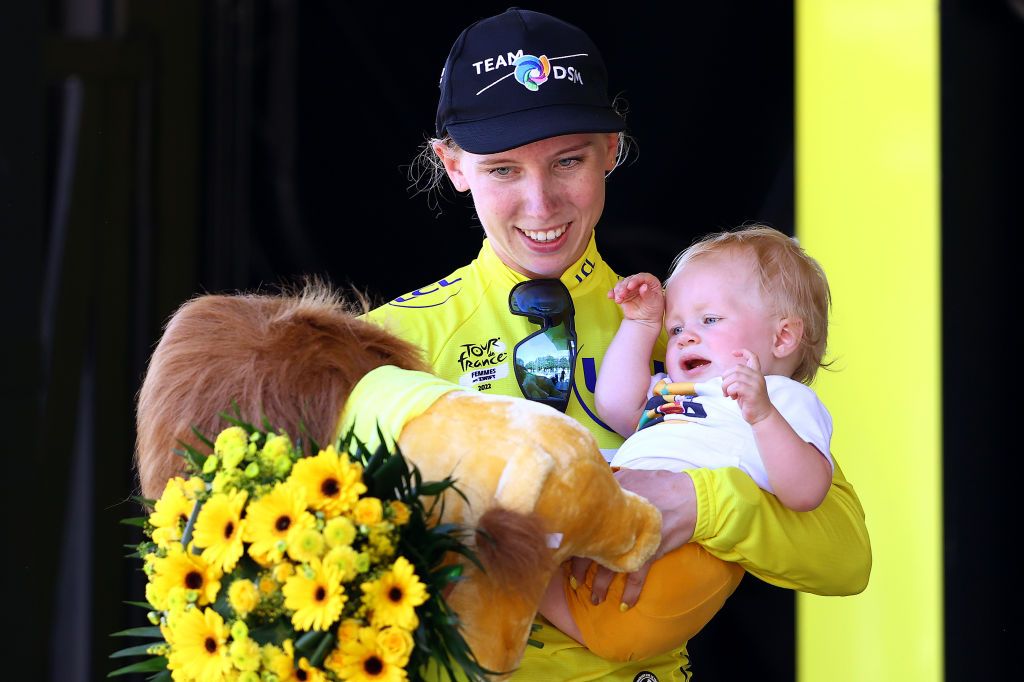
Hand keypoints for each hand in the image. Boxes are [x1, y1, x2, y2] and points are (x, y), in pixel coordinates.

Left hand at [570, 469, 696, 606]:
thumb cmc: (662, 483)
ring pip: (611, 567)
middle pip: (592, 547)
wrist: (693, 496)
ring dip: (601, 585)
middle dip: (580, 568)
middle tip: (572, 582)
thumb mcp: (633, 474)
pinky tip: (624, 606)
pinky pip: (638, 577)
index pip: (583, 522)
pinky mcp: (652, 551)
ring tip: (594, 598)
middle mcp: (619, 522)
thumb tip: (592, 478)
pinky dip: (631, 593)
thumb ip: (612, 478)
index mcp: (611, 501)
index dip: (571, 538)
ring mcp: (635, 539)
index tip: (563, 549)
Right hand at [607, 273, 663, 325]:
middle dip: (624, 286)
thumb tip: (644, 287)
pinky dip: (613, 293)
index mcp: (651, 282)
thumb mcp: (653, 303)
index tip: (630, 286)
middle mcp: (640, 283)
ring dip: (618, 290)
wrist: (644, 320)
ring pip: (622, 284)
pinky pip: (616, 290)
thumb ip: (649, 294)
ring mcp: (631, 288)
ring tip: (618, 299)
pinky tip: (611, 296)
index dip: (635, 280)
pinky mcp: (623, 293)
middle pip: (630, 279)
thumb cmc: (652, 310)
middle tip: (622, 294)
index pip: (642, 277)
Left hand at [721, 349, 773, 423]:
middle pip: (736, 368)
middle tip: (725, 389)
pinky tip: (733, 397)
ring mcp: (756, 384)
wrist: (761, 416)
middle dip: (726, 377)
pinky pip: (735, 386)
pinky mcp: (753, 392)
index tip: (733, 353)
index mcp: (757, 374)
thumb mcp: (745, 387)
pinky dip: (730, 391)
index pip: (753, 357)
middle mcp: (758, 376)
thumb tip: (725, 376)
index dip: (743, 352)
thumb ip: (740, 379)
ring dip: (725, 386)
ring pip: (734, 377)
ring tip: (727, 394)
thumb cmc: (751, 402)